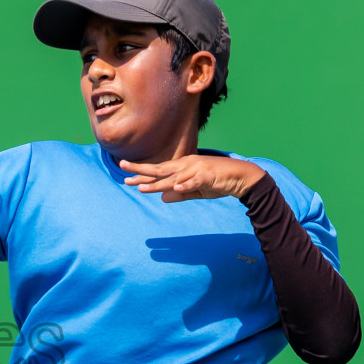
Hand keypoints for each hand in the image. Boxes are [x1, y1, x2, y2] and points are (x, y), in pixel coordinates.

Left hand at [118, 154, 265, 202]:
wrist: (241, 178)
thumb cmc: (218, 182)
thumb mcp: (196, 190)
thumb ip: (180, 194)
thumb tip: (163, 198)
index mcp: (183, 167)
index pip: (159, 172)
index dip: (143, 175)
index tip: (127, 178)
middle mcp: (186, 165)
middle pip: (160, 169)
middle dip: (141, 171)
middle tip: (122, 170)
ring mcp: (197, 169)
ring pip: (173, 177)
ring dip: (157, 183)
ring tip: (142, 187)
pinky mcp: (208, 176)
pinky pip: (195, 181)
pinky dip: (186, 184)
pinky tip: (175, 188)